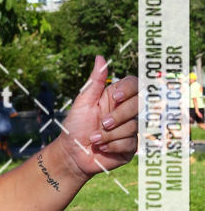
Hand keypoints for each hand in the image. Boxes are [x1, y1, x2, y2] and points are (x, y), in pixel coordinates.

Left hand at [56, 55, 137, 179]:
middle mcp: (127, 112)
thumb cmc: (75, 126)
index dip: (129, 89)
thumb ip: (95, 82)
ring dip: (109, 134)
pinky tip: (102, 148)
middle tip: (102, 123)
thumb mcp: (83, 102)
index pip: (135, 85)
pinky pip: (130, 143)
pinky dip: (112, 145)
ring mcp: (131, 129)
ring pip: (132, 127)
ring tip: (94, 138)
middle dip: (118, 116)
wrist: (71, 153)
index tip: (116, 97)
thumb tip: (100, 57)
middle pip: (139, 105)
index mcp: (116, 97)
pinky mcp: (130, 147)